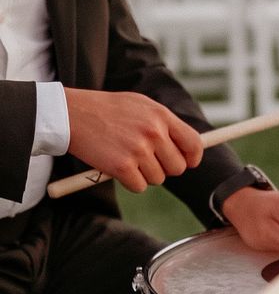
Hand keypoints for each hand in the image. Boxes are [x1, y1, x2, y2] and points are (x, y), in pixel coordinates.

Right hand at [64, 88, 202, 191]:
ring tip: (127, 158)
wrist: (71, 113)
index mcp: (161, 115)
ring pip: (158, 179)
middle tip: (147, 161)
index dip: (193, 158)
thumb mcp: (140, 105)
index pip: (193, 143)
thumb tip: (191, 148)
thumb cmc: (106, 110)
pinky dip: (130, 182)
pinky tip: (117, 167)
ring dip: (144, 175)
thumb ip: (165, 124)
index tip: (188, 162)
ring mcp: (138, 149)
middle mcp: (153, 132)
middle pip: (177, 167)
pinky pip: (139, 187)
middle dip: (165, 169)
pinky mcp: (122, 166)